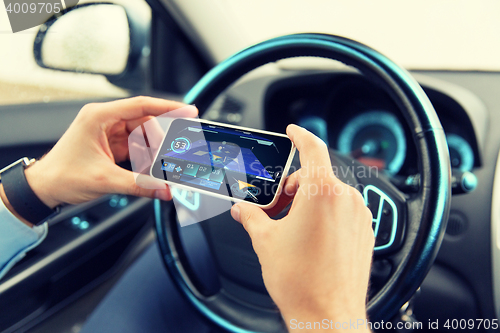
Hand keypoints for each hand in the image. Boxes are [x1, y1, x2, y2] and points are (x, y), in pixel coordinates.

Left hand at [22, 96, 195, 208]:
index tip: (188, 110)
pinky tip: (148, 169)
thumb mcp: (104, 180)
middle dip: (159, 141)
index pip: (141, 105)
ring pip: (142, 136)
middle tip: (171, 157)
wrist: (43, 188)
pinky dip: (144, 158)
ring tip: (156, 168)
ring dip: (151, 152)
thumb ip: (139, 185)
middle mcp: (104, 120)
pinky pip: (135, 147)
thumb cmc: (62, 176)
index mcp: (99, 117)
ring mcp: (108, 132)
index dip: (169, 107)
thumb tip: (164, 189)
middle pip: (145, 123)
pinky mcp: (110, 145)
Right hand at [231, 124, 374, 329]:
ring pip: (329, 194)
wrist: (327, 315)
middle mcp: (345, 200)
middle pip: (316, 176)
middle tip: (275, 207)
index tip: (294, 131)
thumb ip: (252, 217)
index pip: (313, 149)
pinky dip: (325, 214)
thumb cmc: (302, 282)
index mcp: (322, 193)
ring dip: (309, 202)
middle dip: (293, 187)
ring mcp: (359, 216)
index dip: (301, 136)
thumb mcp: (266, 241)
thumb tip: (243, 209)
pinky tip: (310, 237)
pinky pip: (342, 210)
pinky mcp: (365, 232)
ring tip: (291, 227)